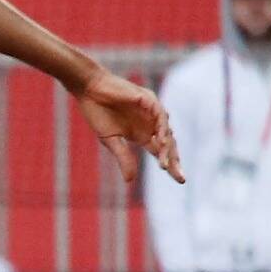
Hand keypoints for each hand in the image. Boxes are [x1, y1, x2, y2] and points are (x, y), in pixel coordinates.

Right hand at [77, 68, 181, 184]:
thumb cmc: (98, 112)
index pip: (161, 151)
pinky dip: (162, 129)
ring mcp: (151, 111)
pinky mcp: (148, 100)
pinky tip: (160, 142)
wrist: (89, 90)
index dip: (171, 165)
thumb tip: (131, 181)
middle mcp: (150, 123)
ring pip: (166, 131)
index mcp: (142, 133)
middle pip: (168, 144)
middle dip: (174, 161)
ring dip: (167, 149)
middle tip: (180, 177)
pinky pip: (160, 116)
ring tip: (165, 165)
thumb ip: (123, 158)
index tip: (180, 181)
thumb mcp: (111, 141)